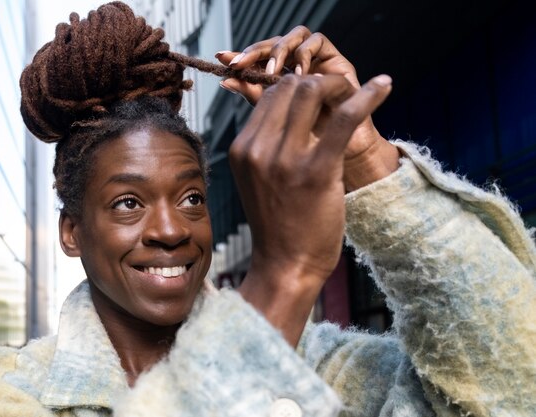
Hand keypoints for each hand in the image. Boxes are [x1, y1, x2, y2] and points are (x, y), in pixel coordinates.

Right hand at [232, 73, 391, 345]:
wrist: (286, 264)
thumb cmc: (278, 224)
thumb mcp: (259, 179)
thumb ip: (266, 146)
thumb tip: (288, 114)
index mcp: (242, 148)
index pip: (270, 94)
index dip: (298, 85)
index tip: (320, 95)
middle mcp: (257, 149)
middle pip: (289, 87)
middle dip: (318, 81)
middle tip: (340, 92)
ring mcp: (285, 159)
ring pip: (311, 92)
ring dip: (338, 85)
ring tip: (356, 93)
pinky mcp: (316, 171)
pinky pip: (344, 119)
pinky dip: (368, 97)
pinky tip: (385, 85)